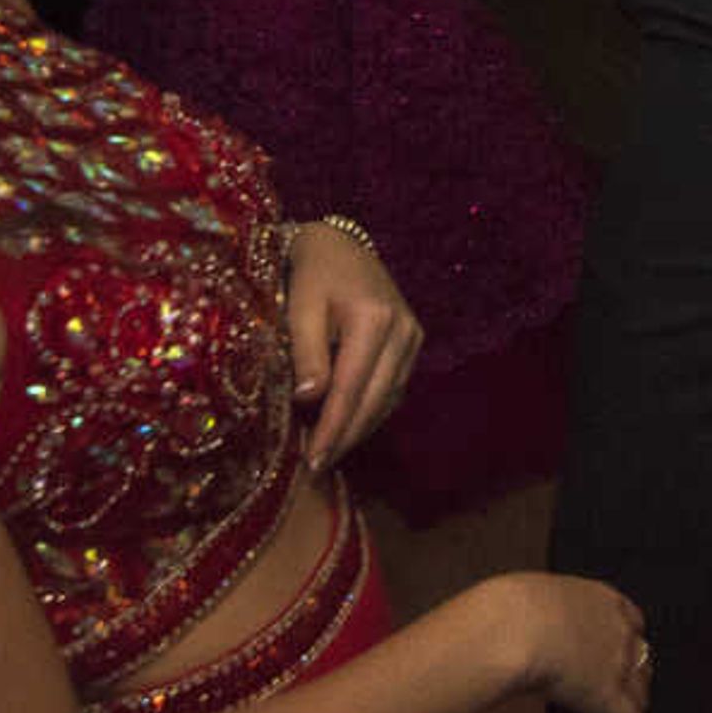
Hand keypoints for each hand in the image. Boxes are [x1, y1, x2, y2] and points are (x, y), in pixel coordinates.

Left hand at [286, 218, 421, 475]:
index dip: (332, 430)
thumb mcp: (299, 307)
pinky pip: (393, 387)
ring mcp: (412, 336)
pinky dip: (371, 410)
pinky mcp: (412, 341)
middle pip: (375, 400)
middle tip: (316, 468)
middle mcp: (403, 330)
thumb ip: (306, 353)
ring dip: (359, 428)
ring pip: (388, 399)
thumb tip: (309, 400)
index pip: (351, 390)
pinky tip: (348, 424)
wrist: (339, 245)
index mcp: (374, 319)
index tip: (312, 461)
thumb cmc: (311, 274)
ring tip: (327, 451)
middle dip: (346, 438)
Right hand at [507, 572, 650, 712]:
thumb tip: (530, 623)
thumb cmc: (513, 607)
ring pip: (639, 691)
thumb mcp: (537, 597)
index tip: (626, 646)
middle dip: (636, 673)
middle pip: (640, 656)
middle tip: (628, 689)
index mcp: (602, 599)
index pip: (630, 619)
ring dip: (635, 708)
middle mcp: (618, 630)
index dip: (628, 637)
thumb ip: (549, 612)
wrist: (516, 627)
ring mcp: (617, 665)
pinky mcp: (608, 697)